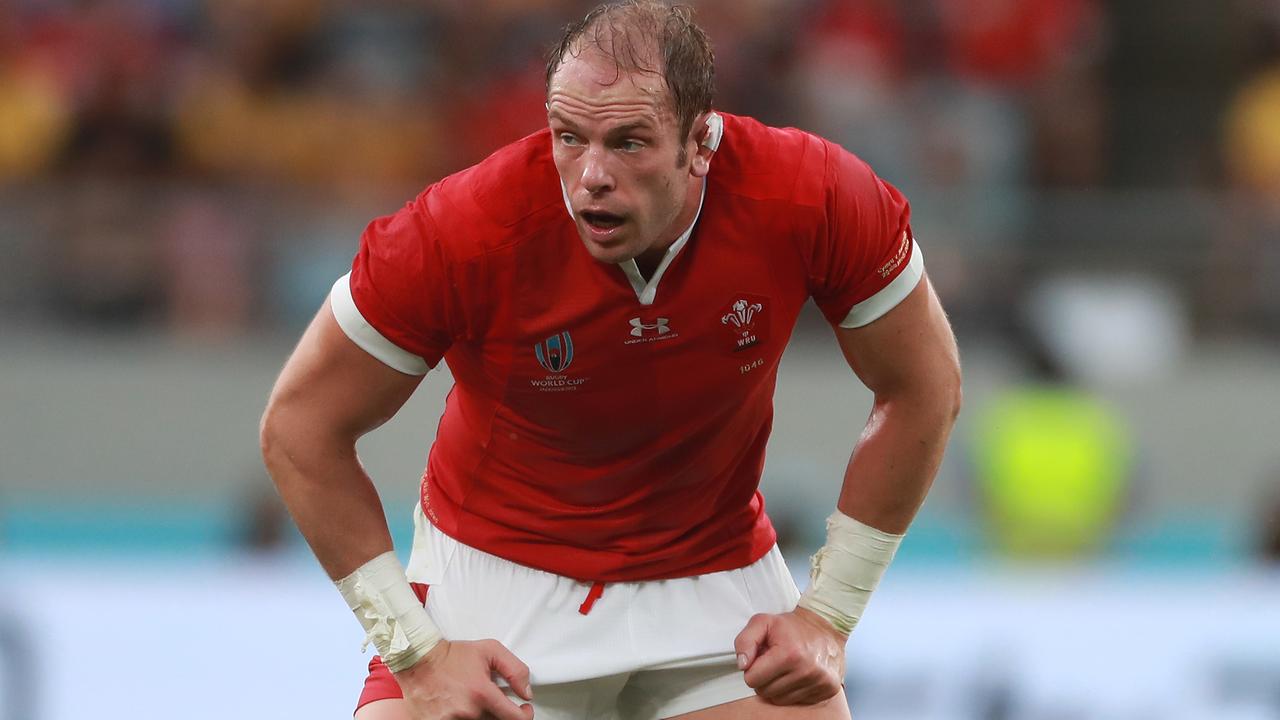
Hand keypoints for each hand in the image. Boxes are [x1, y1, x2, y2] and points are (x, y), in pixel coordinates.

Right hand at [393, 638, 534, 719]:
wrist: (418, 661)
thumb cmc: (450, 656)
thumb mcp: (490, 650)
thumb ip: (515, 669)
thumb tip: (526, 691)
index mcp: (481, 694)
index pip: (514, 718)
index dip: (525, 716)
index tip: (524, 710)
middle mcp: (467, 712)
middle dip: (500, 712)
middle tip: (495, 700)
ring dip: (480, 714)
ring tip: (472, 699)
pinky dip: (463, 716)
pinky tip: (459, 705)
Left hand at [733, 608, 847, 704]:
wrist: (826, 625)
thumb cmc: (792, 626)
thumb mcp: (763, 622)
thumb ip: (745, 641)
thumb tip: (742, 665)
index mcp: (789, 654)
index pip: (752, 680)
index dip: (753, 668)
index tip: (763, 657)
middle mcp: (806, 671)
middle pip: (765, 692)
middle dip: (764, 678)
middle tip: (774, 662)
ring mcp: (819, 682)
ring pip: (780, 700)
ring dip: (778, 686)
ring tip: (786, 667)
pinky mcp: (828, 690)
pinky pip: (797, 701)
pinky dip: (793, 690)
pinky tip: (798, 674)